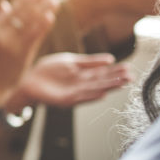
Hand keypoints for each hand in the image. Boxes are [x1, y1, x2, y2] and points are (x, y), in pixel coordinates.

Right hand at [0, 0, 56, 106]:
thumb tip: (4, 4)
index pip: (9, 12)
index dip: (23, 1)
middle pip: (21, 14)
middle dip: (36, 1)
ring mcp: (10, 46)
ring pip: (29, 23)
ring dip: (43, 10)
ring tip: (55, 0)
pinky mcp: (21, 55)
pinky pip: (34, 37)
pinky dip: (42, 26)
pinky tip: (51, 17)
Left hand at [17, 52, 132, 107]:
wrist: (28, 80)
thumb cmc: (47, 70)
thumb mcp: (70, 61)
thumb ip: (89, 62)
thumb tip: (110, 59)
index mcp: (82, 75)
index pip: (102, 73)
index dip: (115, 71)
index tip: (129, 67)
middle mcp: (80, 85)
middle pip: (101, 82)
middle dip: (116, 80)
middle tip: (132, 77)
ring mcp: (73, 93)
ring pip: (94, 89)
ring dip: (108, 87)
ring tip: (122, 84)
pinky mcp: (64, 100)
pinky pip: (81, 98)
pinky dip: (92, 96)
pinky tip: (103, 94)